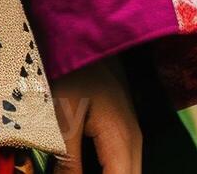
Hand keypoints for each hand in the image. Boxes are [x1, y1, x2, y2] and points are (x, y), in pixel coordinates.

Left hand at [50, 57, 141, 173]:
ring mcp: (128, 134)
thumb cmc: (72, 70)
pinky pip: (118, 162)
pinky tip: (79, 166)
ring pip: (124, 172)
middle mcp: (133, 141)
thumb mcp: (63, 116)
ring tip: (71, 170)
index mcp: (122, 141)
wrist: (83, 36)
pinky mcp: (119, 129)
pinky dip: (105, 171)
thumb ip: (68, 160)